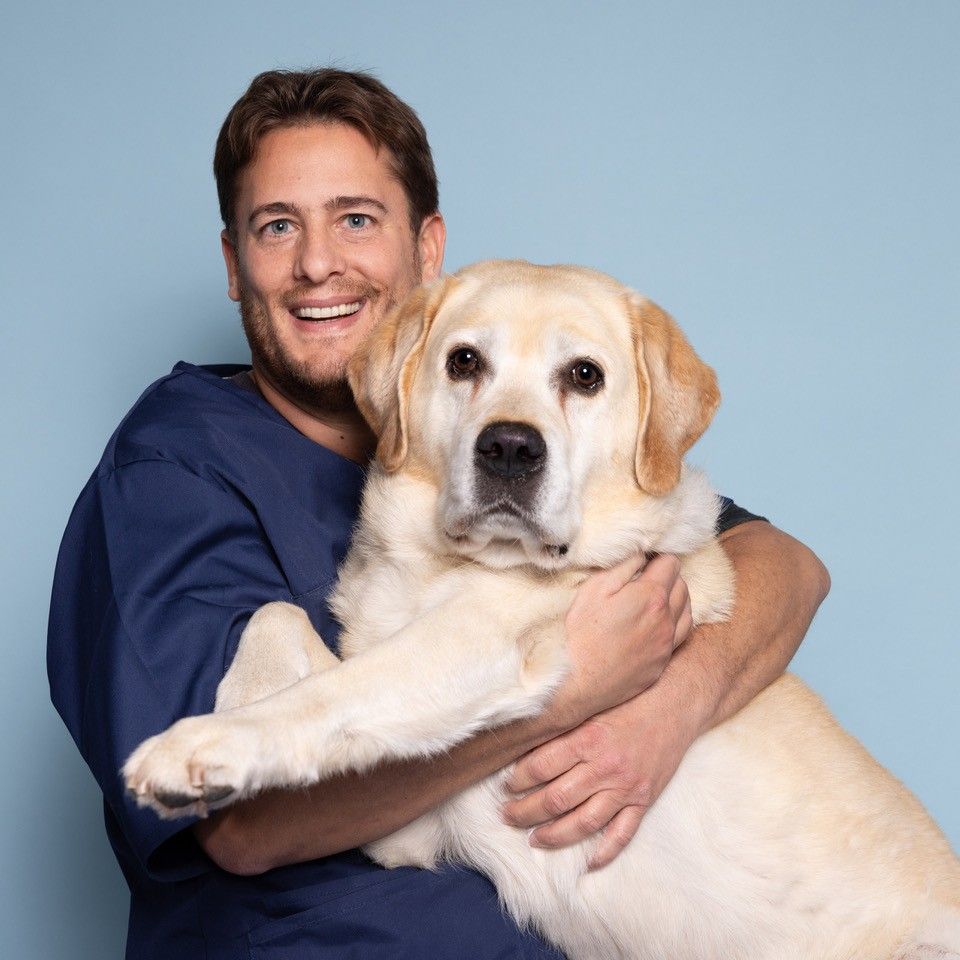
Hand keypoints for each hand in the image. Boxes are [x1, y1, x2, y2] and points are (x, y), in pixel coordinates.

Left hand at [503, 686, 696, 868]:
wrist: (674, 705)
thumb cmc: (628, 702)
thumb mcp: (591, 708)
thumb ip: (563, 728)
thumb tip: (524, 744)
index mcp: (587, 738)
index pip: (540, 766)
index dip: (516, 779)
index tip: (504, 785)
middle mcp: (605, 766)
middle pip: (555, 799)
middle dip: (524, 811)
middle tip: (506, 815)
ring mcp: (625, 787)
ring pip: (582, 823)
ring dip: (553, 835)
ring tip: (533, 839)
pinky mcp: (643, 800)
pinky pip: (621, 834)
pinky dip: (604, 852)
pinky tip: (586, 862)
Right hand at [551, 553, 692, 725]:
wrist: (579, 681)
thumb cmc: (582, 634)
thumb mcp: (594, 589)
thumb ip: (623, 567)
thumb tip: (641, 555)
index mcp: (651, 596)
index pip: (671, 563)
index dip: (657, 557)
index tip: (644, 561)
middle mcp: (666, 619)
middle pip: (682, 585)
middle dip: (667, 577)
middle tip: (646, 578)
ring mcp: (667, 643)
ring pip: (687, 610)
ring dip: (676, 599)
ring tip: (655, 599)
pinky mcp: (663, 663)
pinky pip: (681, 634)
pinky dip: (676, 622)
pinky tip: (660, 623)